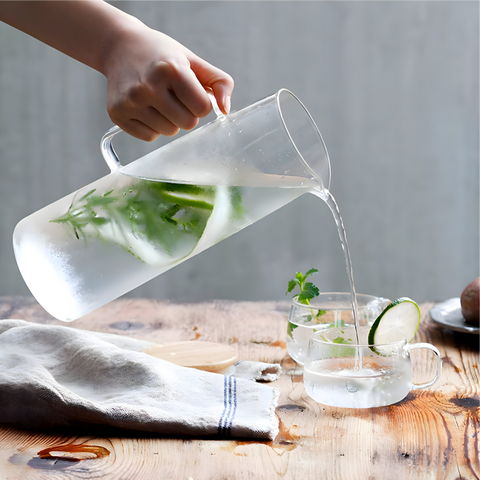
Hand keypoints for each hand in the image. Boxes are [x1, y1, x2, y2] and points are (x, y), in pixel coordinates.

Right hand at [103, 20, 233, 140]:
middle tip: (174, 96)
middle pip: (188, 124)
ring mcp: (130, 102)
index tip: (190, 91)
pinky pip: (150, 137)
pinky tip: (145, 106)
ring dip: (169, 120)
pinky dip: (152, 126)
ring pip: (169, 132)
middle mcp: (148, 86)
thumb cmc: (162, 55)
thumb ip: (219, 83)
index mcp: (172, 70)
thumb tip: (226, 110)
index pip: (203, 108)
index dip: (201, 102)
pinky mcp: (117, 114)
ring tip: (158, 99)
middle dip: (187, 113)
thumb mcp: (193, 61)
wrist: (119, 47)